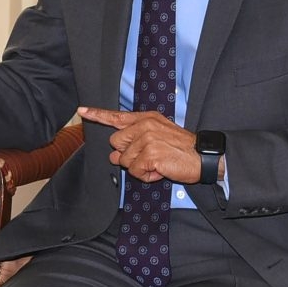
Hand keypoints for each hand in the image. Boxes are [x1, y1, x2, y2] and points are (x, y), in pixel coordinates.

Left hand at [77, 106, 199, 182]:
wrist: (205, 157)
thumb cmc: (181, 148)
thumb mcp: (159, 135)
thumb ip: (134, 141)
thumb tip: (114, 156)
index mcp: (146, 119)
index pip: (117, 116)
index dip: (97, 115)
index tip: (82, 110)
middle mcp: (145, 126)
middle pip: (116, 143)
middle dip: (128, 155)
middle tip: (149, 156)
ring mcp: (148, 140)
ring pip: (125, 161)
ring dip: (139, 167)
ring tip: (158, 163)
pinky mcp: (151, 155)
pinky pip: (136, 172)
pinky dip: (147, 176)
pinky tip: (161, 170)